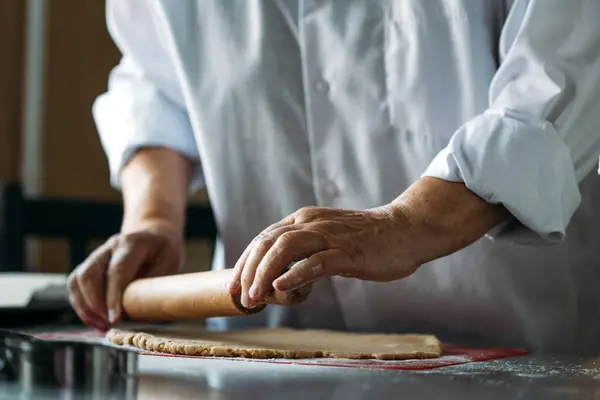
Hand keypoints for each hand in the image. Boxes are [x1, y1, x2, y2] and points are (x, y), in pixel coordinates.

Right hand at [67, 220, 183, 330]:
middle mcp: (110, 246)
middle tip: (109, 324)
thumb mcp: (170, 262)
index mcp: (133, 243)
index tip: (115, 319)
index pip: (117, 270)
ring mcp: (97, 254)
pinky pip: (75, 284)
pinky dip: (81, 305)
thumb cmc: (164, 251)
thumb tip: (138, 308)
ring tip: (102, 326)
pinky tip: (94, 320)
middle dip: (95, 304)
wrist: (154, 234)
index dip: (113, 296)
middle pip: (90, 274)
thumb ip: (154, 281)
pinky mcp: (90, 264)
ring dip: (85, 307)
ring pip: (78, 279)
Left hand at [227, 205, 419, 308]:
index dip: (246, 262)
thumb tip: (278, 275)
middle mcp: (312, 222)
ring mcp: (330, 236)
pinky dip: (295, 274)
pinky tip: (281, 288)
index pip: (264, 238)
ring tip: (255, 296)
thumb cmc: (365, 239)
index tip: (235, 285)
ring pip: (286, 248)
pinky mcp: (348, 252)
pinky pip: (316, 262)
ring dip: (265, 273)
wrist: (404, 229)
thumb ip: (304, 249)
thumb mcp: (327, 238)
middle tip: (240, 296)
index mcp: (304, 219)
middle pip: (269, 243)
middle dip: (248, 270)